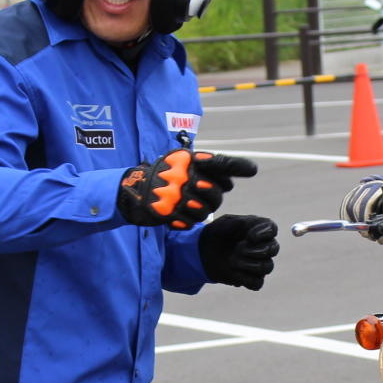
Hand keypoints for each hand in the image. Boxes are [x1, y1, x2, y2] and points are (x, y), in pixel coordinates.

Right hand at [118, 150, 256, 228]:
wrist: (130, 190)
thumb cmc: (162, 177)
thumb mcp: (181, 163)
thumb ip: (207, 167)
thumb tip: (234, 179)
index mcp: (188, 160)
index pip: (220, 163)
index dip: (238, 166)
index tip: (252, 170)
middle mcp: (183, 174)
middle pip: (215, 194)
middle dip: (213, 198)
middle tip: (202, 196)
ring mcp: (174, 194)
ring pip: (205, 212)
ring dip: (200, 212)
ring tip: (188, 205)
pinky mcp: (167, 211)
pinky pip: (189, 222)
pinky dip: (186, 221)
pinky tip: (178, 213)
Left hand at [198, 215, 278, 290]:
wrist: (205, 252)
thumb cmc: (218, 234)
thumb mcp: (224, 224)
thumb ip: (237, 222)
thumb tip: (246, 223)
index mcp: (259, 229)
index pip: (272, 229)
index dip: (264, 234)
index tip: (250, 236)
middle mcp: (264, 246)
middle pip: (273, 249)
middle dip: (256, 250)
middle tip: (238, 248)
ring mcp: (260, 264)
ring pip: (267, 267)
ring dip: (248, 264)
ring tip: (232, 260)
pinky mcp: (252, 279)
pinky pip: (257, 283)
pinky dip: (244, 279)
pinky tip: (233, 272)